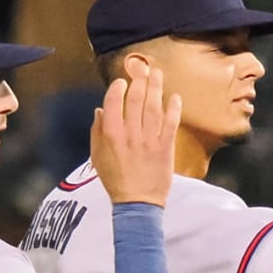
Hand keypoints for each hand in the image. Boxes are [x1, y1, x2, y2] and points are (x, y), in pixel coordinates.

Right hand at [91, 65, 181, 207]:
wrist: (137, 204)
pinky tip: (174, 97)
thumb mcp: (97, 157)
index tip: (121, 81)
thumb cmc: (115, 181)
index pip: (113, 102)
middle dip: (139, 80)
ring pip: (153, 107)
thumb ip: (97, 132)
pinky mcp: (165, 148)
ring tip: (157, 74)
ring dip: (156, 88)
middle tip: (143, 68)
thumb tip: (99, 110)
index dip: (118, 88)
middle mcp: (130, 134)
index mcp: (111, 135)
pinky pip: (170, 123)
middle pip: (135, 99)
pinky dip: (173, 109)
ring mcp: (149, 140)